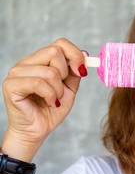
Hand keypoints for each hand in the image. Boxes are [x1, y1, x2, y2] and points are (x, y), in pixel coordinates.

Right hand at [1, 38, 86, 156]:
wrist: (38, 130)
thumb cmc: (51, 109)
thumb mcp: (69, 88)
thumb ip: (75, 71)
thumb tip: (85, 53)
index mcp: (40, 60)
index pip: (59, 43)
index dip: (75, 55)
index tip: (82, 71)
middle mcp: (27, 62)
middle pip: (54, 51)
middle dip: (65, 73)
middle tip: (61, 89)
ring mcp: (17, 72)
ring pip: (49, 71)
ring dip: (58, 90)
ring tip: (54, 100)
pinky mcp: (11, 85)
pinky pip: (38, 83)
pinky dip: (50, 95)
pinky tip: (49, 103)